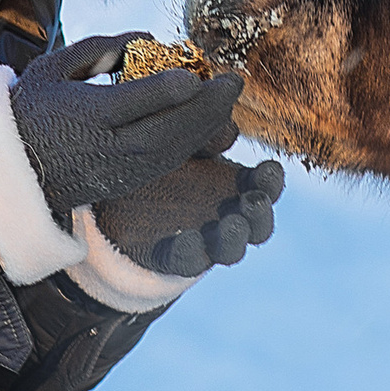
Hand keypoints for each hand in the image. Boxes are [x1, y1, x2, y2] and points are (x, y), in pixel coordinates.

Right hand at [8, 33, 243, 218]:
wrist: (13, 172)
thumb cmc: (32, 110)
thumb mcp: (54, 68)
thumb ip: (100, 49)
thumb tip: (147, 38)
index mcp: (84, 115)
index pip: (133, 102)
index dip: (167, 89)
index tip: (194, 73)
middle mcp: (106, 146)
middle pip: (166, 130)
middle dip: (207, 106)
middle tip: (235, 80)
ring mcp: (119, 170)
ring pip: (174, 149)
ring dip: (208, 124)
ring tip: (230, 98)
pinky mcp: (127, 183)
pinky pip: (168, 163)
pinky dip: (194, 142)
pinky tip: (210, 122)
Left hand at [98, 154, 283, 276]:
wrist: (118, 191)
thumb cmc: (163, 159)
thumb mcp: (183, 140)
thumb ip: (206, 136)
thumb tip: (229, 130)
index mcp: (236, 185)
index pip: (264, 185)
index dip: (271, 180)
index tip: (269, 168)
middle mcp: (228, 216)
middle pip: (258, 224)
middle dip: (259, 213)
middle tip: (254, 200)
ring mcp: (204, 241)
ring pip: (231, 249)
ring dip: (234, 238)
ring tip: (232, 224)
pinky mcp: (173, 257)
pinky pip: (188, 260)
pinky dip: (191, 252)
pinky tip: (188, 239)